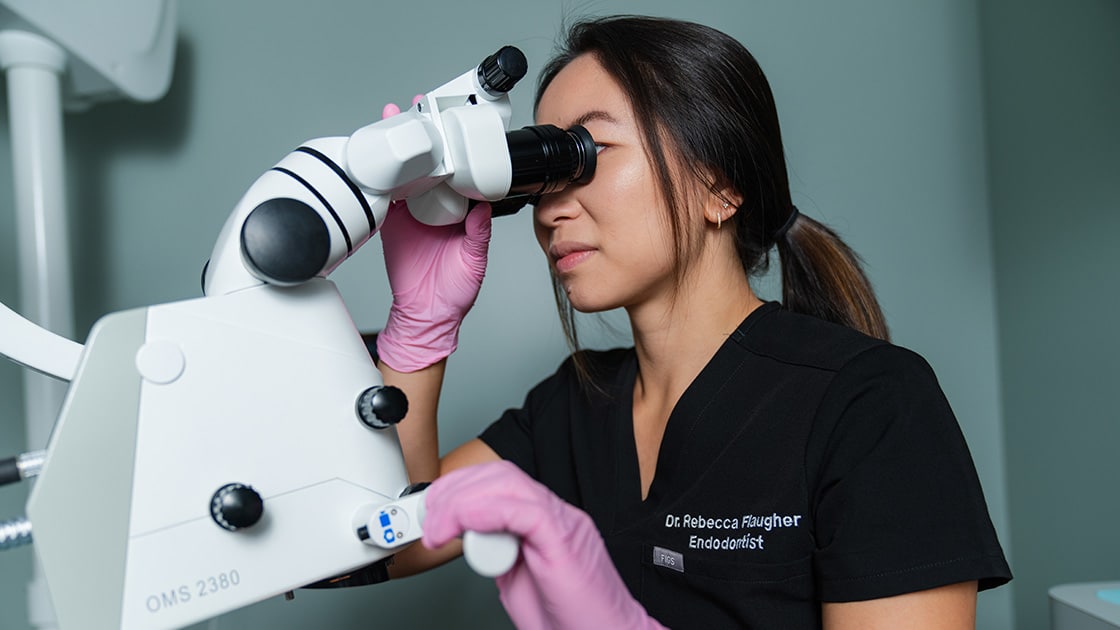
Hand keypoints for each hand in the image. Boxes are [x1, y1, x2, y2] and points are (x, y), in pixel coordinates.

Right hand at [375, 98, 491, 372]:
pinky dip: (375, 177)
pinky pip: (381, 196)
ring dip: (395, 150)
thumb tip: (482, 207)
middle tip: (410, 110)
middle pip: (425, 165)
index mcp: (458, 211)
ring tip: (387, 122)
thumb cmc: (454, 292)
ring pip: (402, 174)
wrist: (426, 316)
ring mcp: (410, 213)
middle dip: (417, 137)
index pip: (455, 171)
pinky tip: (371, 158)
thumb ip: (477, 234)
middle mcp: (434, 207)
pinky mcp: (390, 224)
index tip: (446, 124)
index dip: (450, 147)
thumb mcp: (473, 261)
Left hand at [423, 461, 666, 629]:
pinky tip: (465, 529)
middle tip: (429, 521)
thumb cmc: (569, 620)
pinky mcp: (566, 538)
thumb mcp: (517, 579)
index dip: (459, 487)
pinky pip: (522, 509)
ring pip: (507, 484)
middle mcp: (555, 513)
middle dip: (454, 490)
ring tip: (440, 530)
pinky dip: (485, 513)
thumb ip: (497, 553)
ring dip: (462, 503)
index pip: (498, 480)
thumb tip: (468, 539)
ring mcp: (564, 522)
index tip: (431, 510)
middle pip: (499, 474)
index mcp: (543, 520)